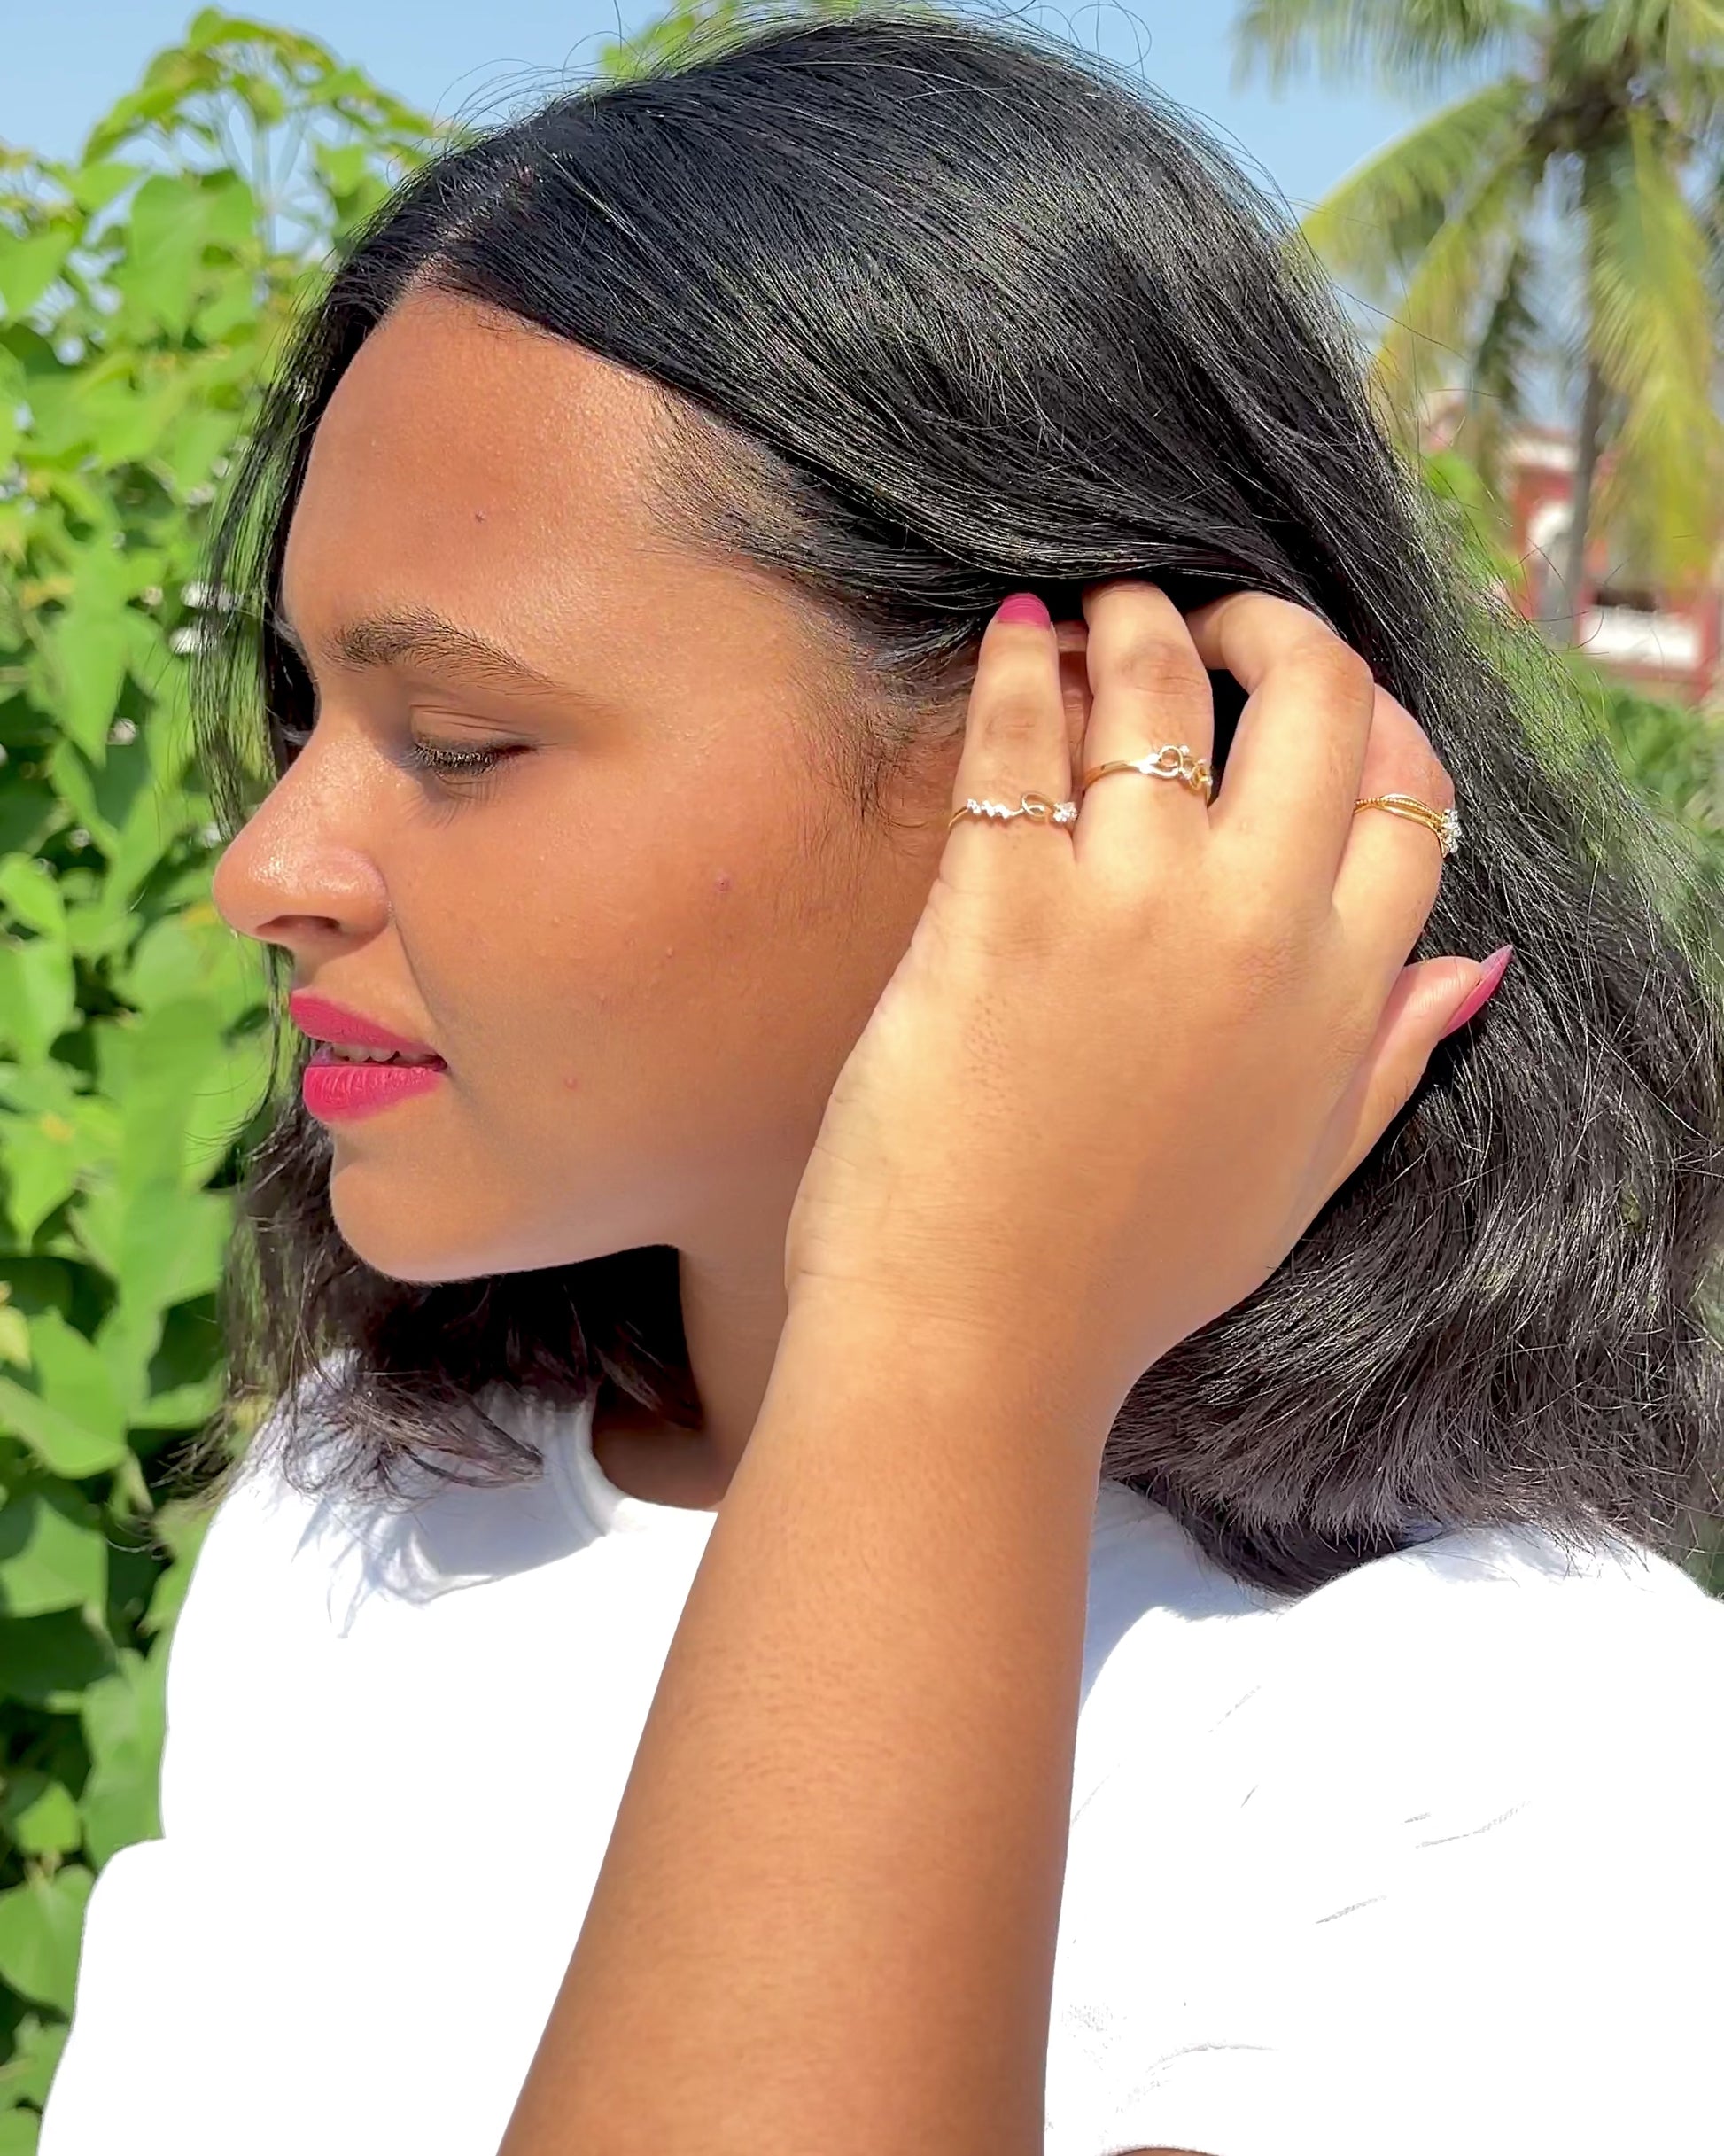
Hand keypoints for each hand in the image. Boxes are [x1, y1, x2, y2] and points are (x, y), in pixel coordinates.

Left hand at [783, 580, 1485, 1425]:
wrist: (977, 1343)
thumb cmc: (1125, 1277)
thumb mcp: (1295, 1180)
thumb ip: (1386, 1061)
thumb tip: (1474, 968)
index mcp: (1338, 995)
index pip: (1407, 800)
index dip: (1372, 722)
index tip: (1311, 701)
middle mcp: (1255, 928)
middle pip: (1312, 703)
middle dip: (1268, 625)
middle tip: (1204, 619)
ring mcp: (1130, 906)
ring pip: (1160, 685)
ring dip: (1133, 617)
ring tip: (1095, 609)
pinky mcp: (1000, 905)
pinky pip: (1022, 730)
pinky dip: (1020, 661)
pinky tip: (1012, 638)